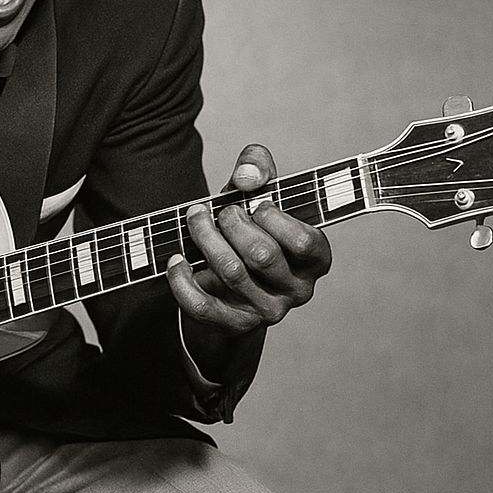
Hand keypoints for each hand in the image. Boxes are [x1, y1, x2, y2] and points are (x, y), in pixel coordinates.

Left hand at [167, 144, 331, 334]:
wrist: (234, 283)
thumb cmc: (251, 228)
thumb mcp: (259, 194)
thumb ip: (259, 168)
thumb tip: (246, 178)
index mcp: (315, 259)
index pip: (302, 241)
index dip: (273, 217)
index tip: (256, 204)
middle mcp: (297, 289)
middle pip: (261, 254)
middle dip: (232, 223)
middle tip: (220, 211)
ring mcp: (267, 311)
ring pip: (232, 272)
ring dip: (205, 238)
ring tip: (195, 218)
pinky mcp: (234, 325)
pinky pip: (202, 305)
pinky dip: (182, 280)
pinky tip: (176, 259)